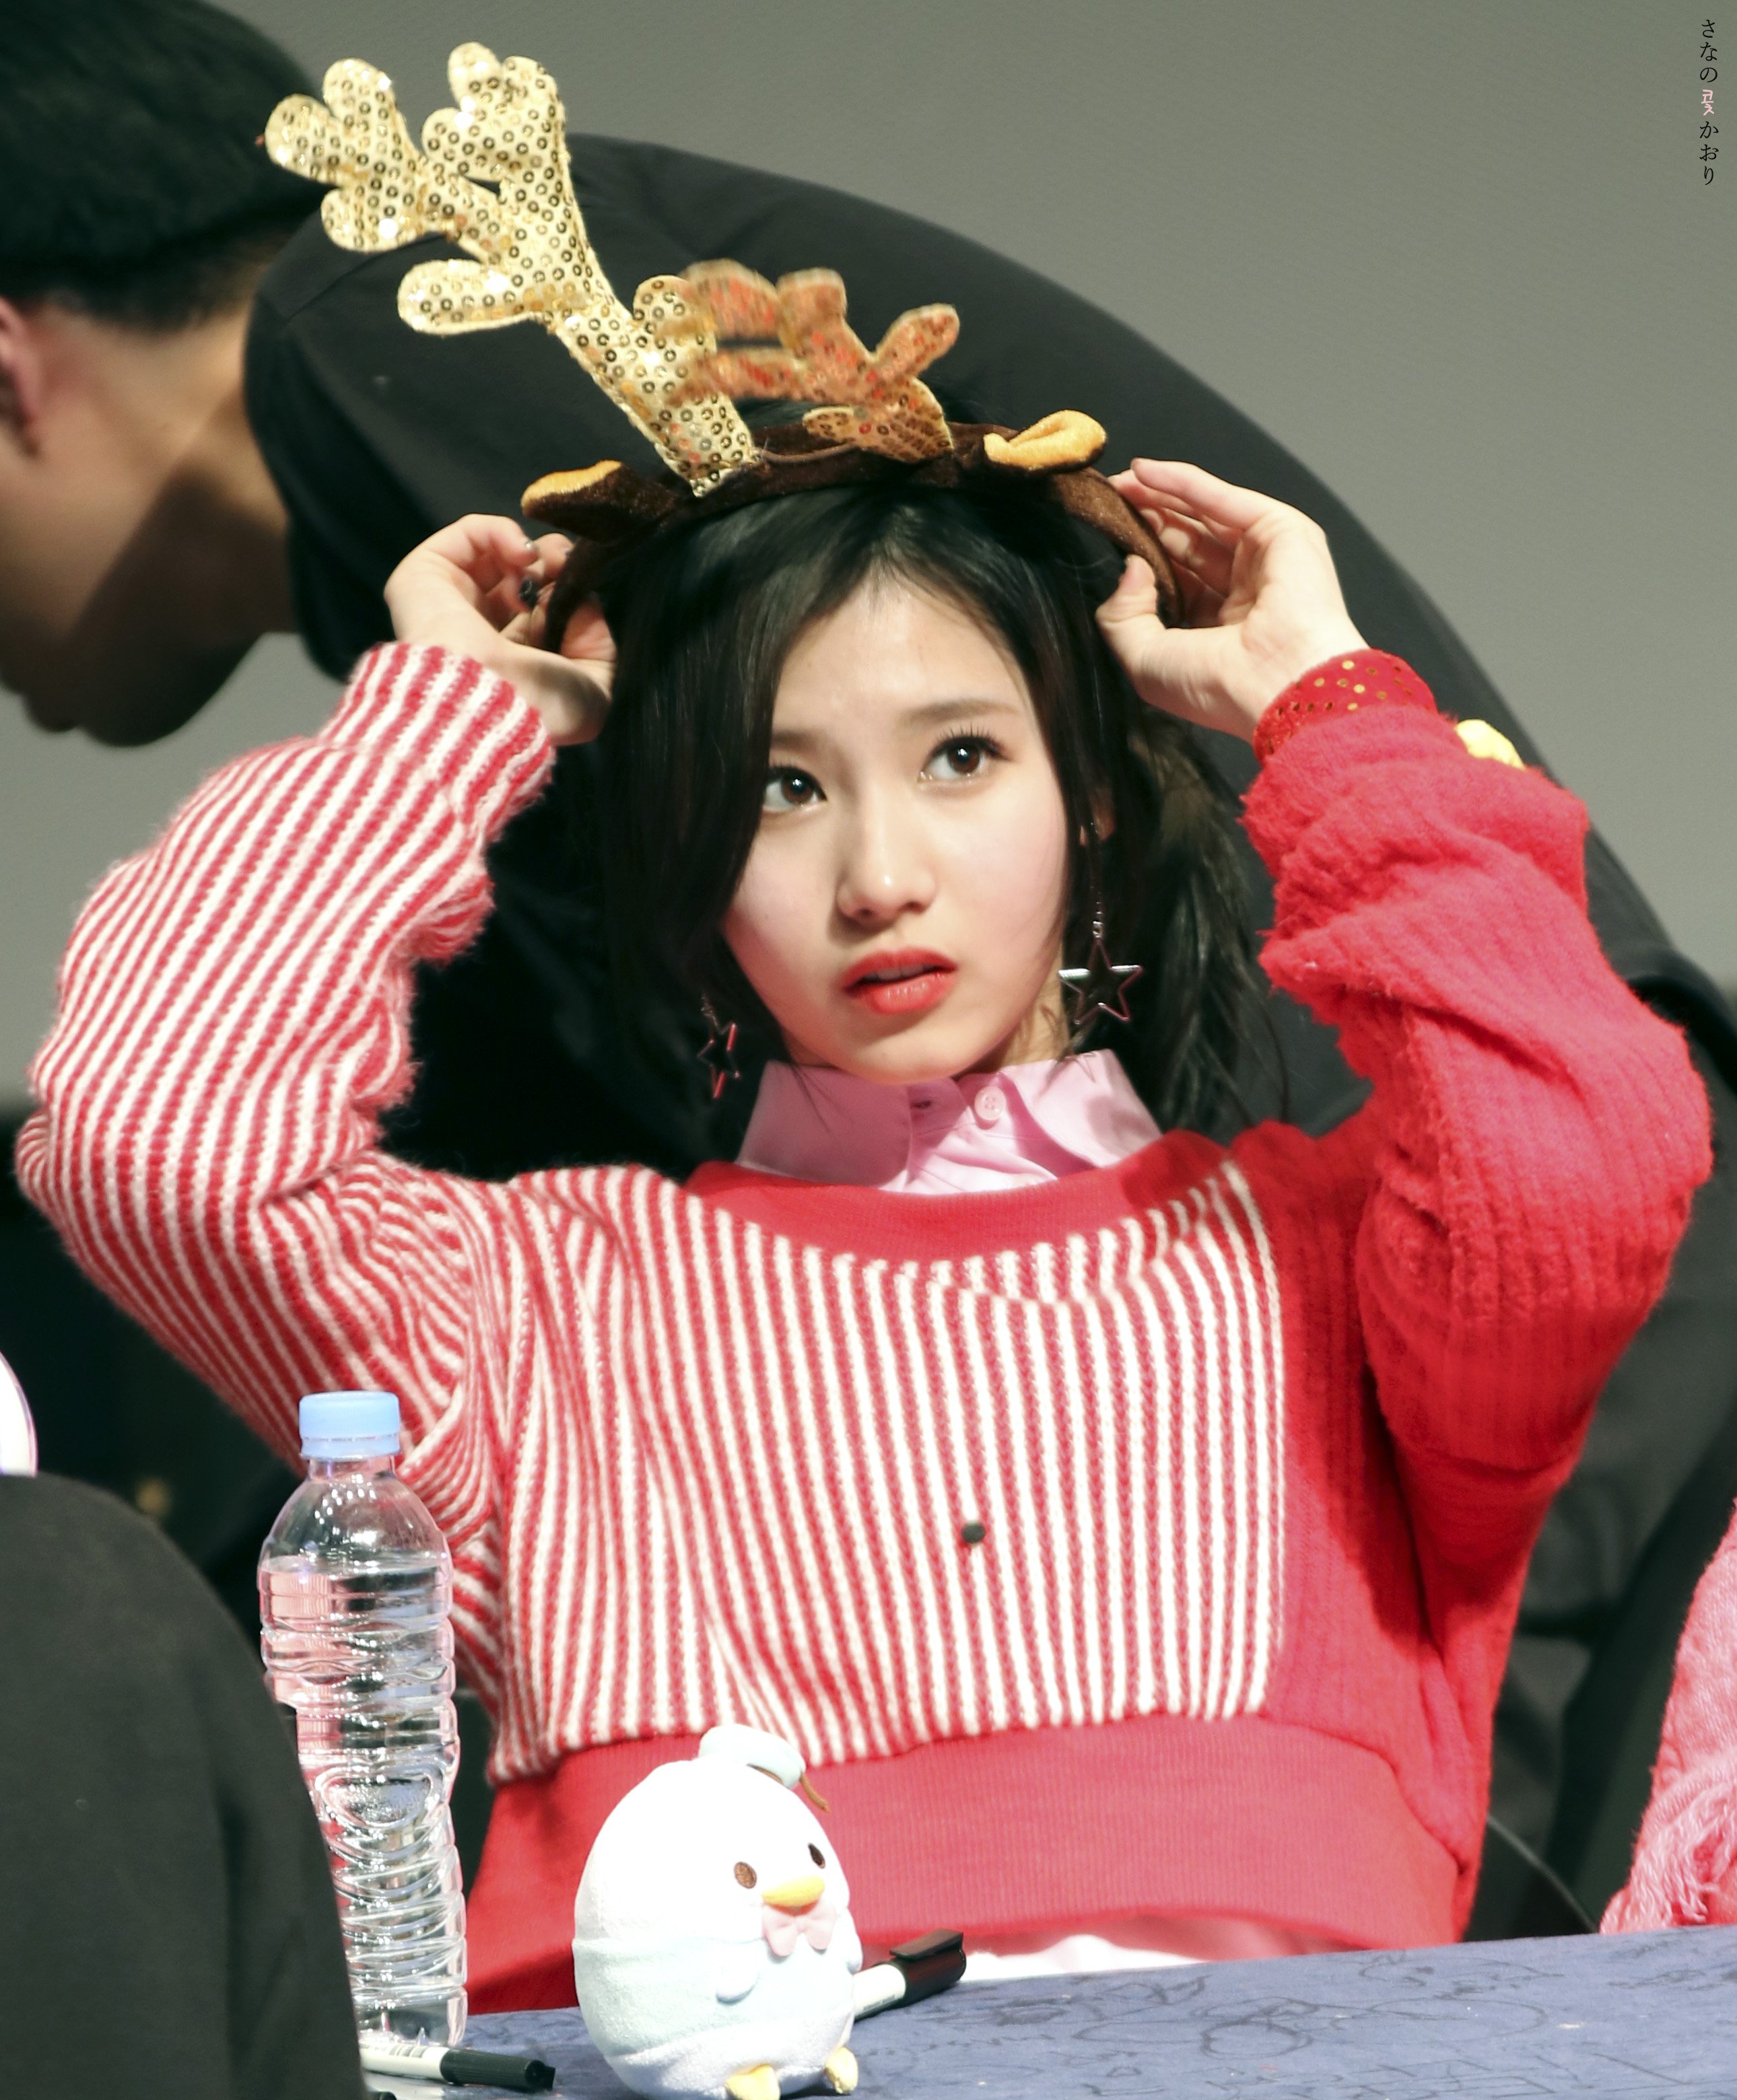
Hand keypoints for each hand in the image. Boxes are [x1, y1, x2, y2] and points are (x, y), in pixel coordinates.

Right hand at [383, 514, 613, 744]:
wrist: (487, 703)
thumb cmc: (538, 707)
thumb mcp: (593, 691)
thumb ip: (596, 643)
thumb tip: (580, 600)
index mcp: (515, 662)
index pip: (543, 613)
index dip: (567, 594)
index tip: (581, 596)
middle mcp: (481, 631)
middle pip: (523, 577)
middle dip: (553, 566)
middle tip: (566, 568)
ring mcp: (451, 602)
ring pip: (497, 553)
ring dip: (534, 551)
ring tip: (545, 565)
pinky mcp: (425, 576)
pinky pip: (470, 534)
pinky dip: (503, 532)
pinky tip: (523, 556)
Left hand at [1096, 460, 1367, 741]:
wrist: (1277, 683)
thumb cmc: (1216, 686)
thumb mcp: (1144, 660)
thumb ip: (1121, 615)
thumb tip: (1129, 565)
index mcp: (1216, 630)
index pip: (1174, 579)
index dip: (1140, 555)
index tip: (1105, 536)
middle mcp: (1242, 593)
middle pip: (1187, 542)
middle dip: (1148, 519)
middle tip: (1108, 502)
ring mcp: (1264, 560)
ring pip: (1203, 515)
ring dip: (1160, 495)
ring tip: (1119, 482)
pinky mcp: (1282, 531)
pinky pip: (1222, 498)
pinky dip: (1182, 482)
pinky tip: (1143, 471)